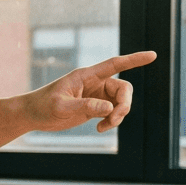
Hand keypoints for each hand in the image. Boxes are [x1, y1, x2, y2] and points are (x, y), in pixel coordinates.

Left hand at [21, 50, 155, 132]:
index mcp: (86, 76)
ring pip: (121, 102)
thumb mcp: (61, 107)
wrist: (32, 115)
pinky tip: (99, 129)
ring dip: (119, 115)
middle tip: (114, 119)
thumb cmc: (42, 106)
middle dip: (125, 104)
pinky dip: (112, 121)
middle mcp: (94, 83)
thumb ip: (85, 107)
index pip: (115, 64)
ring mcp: (96, 96)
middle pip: (124, 89)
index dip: (134, 60)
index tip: (153, 55)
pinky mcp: (94, 108)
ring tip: (104, 126)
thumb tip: (109, 109)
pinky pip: (113, 112)